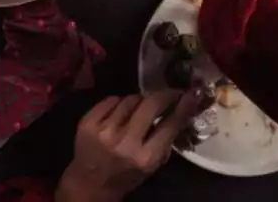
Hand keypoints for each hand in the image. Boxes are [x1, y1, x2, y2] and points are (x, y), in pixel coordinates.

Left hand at [56, 90, 202, 201]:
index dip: (182, 107)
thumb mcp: (152, 164)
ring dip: (139, 101)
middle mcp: (124, 142)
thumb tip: (180, 109)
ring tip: (139, 109)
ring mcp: (104, 130)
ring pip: (130, 99)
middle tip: (170, 93)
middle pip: (150, 105)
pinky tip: (119, 112)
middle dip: (163, 95)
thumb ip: (164, 140)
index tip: (190, 94)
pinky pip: (111, 100)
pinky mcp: (87, 122)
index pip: (169, 125)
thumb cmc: (126, 175)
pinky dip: (119, 103)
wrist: (90, 183)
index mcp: (145, 157)